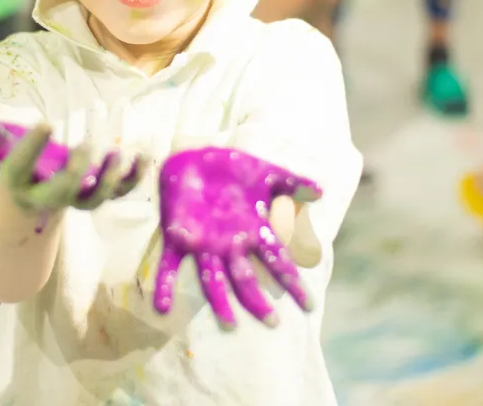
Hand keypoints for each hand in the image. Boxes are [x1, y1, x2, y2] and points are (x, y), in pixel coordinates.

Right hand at [0, 102, 144, 212]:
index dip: (32, 146)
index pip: (20, 166)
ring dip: (109, 180)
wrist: (28, 206)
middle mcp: (45, 196)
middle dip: (74, 173)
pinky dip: (133, 178)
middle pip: (61, 192)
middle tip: (86, 146)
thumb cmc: (15, 165)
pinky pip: (118, 193)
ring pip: (94, 199)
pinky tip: (144, 156)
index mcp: (17, 181)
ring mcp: (74, 199)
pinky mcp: (96, 195)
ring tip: (120, 155)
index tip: (46, 122)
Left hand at [153, 147, 321, 328]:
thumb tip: (321, 191)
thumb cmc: (234, 169)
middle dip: (257, 300)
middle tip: (272, 322)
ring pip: (212, 278)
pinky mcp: (178, 237)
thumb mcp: (266, 173)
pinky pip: (169, 265)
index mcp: (252, 231)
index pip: (277, 261)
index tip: (308, 305)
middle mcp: (230, 244)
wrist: (197, 158)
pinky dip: (165, 286)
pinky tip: (161, 308)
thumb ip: (292, 182)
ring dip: (219, 301)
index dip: (291, 281)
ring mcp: (203, 244)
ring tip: (228, 325)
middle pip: (246, 278)